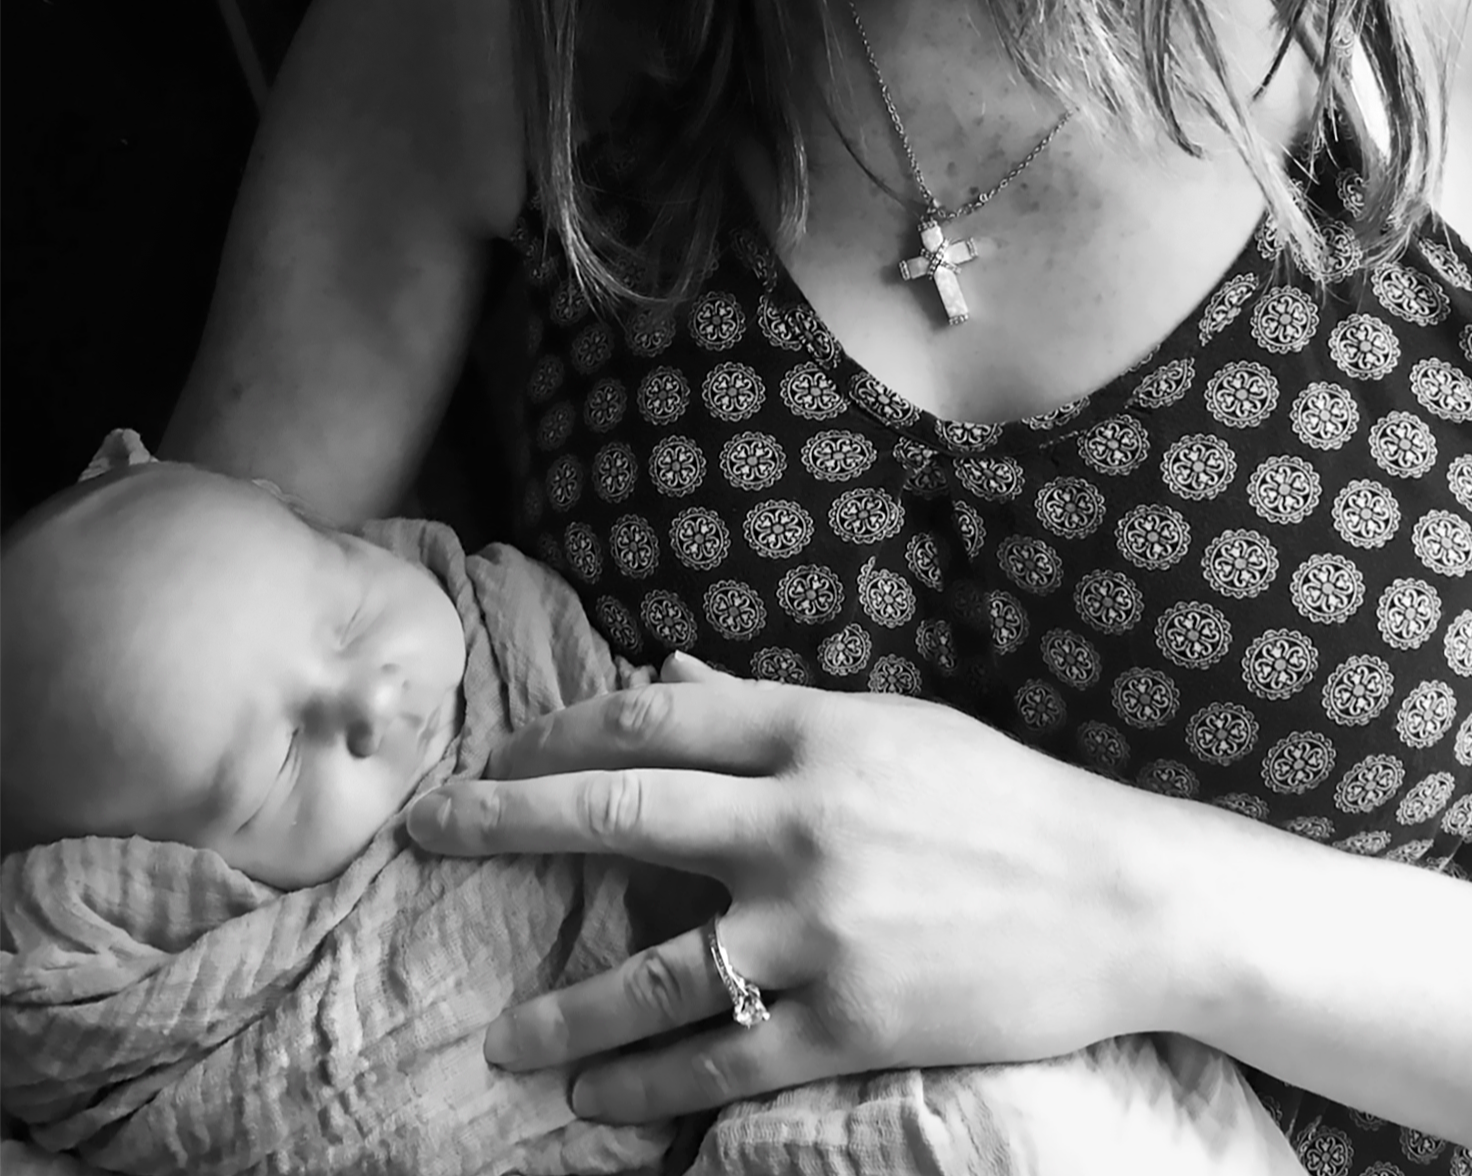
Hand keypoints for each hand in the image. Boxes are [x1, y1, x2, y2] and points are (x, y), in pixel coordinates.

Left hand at [406, 655, 1188, 1121]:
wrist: (1124, 896)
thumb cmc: (1003, 797)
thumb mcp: (889, 726)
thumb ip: (765, 703)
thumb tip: (663, 667)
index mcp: (814, 731)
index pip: (650, 716)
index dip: (555, 733)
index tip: (496, 758)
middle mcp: (802, 819)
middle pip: (620, 810)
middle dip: (506, 821)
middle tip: (424, 834)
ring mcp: (824, 924)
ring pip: (657, 967)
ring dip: (565, 1009)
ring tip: (503, 1044)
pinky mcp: (855, 1017)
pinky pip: (728, 1058)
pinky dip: (652, 1086)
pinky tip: (598, 1105)